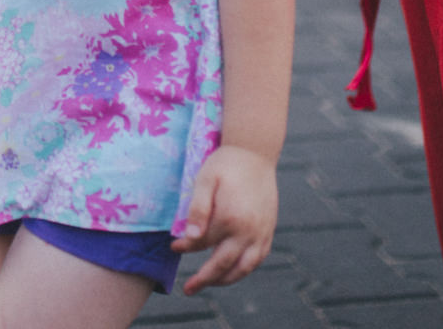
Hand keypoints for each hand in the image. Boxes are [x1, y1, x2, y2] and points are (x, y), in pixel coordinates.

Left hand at [172, 145, 277, 292]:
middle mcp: (248, 230)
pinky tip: (233, 270)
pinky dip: (245, 269)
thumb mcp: (205, 180)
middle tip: (188, 289)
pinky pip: (258, 257)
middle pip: (224, 264)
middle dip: (204, 279)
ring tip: (210, 283)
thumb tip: (189, 237)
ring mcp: (261, 232)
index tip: (173, 247)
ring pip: (245, 267)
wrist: (255, 152)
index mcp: (230, 218)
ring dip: (226, 279)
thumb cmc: (225, 164)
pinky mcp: (269, 229)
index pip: (203, 243)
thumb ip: (197, 209)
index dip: (186, 247)